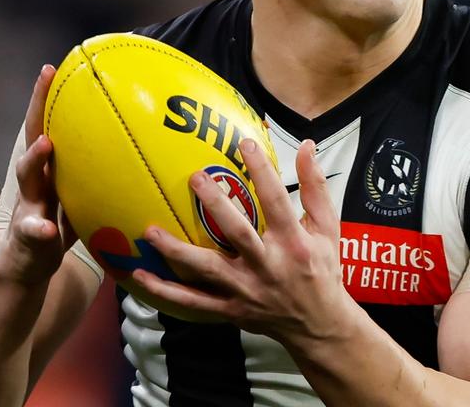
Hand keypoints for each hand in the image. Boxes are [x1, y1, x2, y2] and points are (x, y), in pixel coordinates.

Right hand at [0, 64, 76, 285]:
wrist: (23, 270)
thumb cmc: (56, 227)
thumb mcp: (78, 198)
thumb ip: (95, 177)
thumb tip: (136, 156)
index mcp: (48, 172)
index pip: (49, 126)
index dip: (49, 97)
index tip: (55, 66)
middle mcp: (34, 182)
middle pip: (33, 137)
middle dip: (37, 106)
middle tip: (46, 78)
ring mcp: (27, 207)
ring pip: (27, 179)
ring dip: (34, 160)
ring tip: (46, 144)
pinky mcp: (26, 238)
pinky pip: (32, 232)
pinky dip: (38, 228)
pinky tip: (45, 227)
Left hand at [133, 139, 358, 342]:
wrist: (319, 325)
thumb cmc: (323, 269)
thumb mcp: (328, 228)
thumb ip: (315, 187)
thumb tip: (308, 146)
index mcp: (294, 243)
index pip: (276, 201)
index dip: (262, 171)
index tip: (245, 144)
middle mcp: (268, 266)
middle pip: (238, 233)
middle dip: (216, 205)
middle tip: (195, 178)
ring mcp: (246, 290)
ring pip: (208, 269)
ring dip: (177, 251)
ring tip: (151, 231)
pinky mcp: (231, 309)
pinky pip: (193, 302)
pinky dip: (166, 291)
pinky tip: (141, 274)